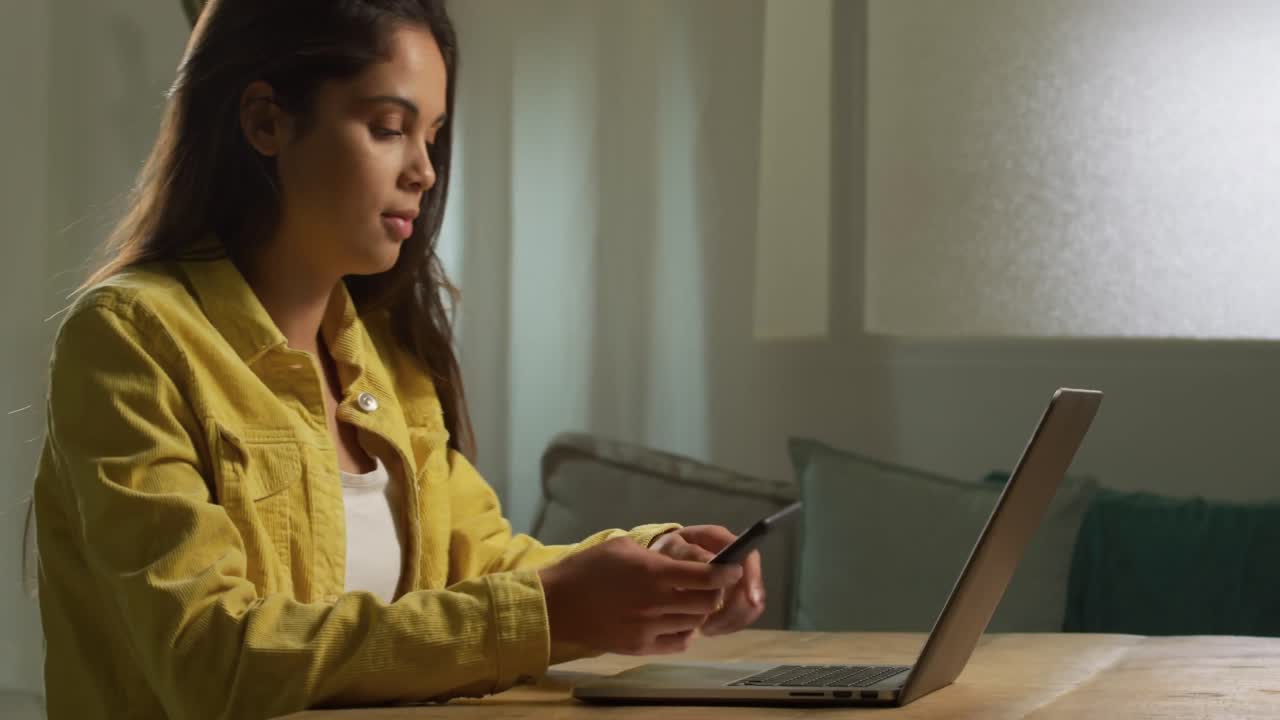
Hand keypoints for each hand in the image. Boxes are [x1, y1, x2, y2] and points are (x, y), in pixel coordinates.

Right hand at [537, 537, 742, 654]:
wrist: (557, 604)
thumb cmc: (588, 568)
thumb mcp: (623, 546)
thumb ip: (658, 555)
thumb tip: (685, 559)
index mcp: (654, 573)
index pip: (706, 576)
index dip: (726, 572)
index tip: (733, 568)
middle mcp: (656, 602)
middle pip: (708, 603)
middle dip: (715, 592)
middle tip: (710, 584)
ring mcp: (649, 628)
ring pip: (694, 623)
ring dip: (696, 611)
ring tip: (686, 600)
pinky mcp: (640, 646)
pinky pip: (678, 642)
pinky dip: (683, 632)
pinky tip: (672, 620)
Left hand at [650, 525, 765, 635]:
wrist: (660, 562)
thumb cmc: (667, 553)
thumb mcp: (672, 549)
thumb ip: (690, 554)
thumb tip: (711, 563)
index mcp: (722, 541)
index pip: (749, 557)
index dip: (753, 579)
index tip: (750, 600)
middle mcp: (735, 560)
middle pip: (751, 587)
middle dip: (736, 609)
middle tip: (709, 624)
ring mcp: (736, 580)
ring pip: (749, 605)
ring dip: (730, 621)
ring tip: (703, 629)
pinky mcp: (732, 598)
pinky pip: (740, 616)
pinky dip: (726, 626)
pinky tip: (706, 629)